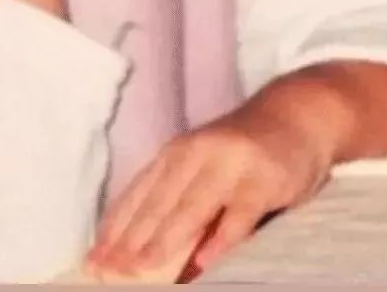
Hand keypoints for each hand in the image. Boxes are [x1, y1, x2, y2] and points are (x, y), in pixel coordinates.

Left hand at [87, 102, 333, 277]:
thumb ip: (175, 197)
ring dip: (163, 240)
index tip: (92, 261)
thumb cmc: (240, 151)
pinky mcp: (263, 181)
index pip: (137, 197)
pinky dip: (220, 238)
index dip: (113, 230)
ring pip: (191, 208)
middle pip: (157, 204)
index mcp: (175, 154)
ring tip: (140, 270)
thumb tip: (140, 244)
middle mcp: (195, 154)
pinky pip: (239, 215)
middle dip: (129, 241)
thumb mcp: (202, 166)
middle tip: (107, 272)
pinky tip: (204, 262)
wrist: (295, 114)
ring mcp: (229, 166)